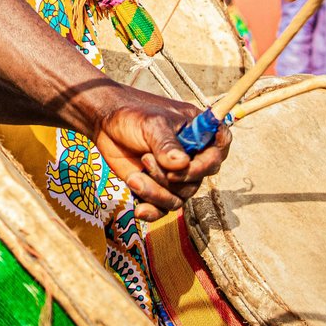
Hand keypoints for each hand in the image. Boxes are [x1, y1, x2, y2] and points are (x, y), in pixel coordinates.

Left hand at [89, 87, 230, 221]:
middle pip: (198, 179)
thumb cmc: (131, 115)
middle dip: (173, 178)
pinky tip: (139, 208)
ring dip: (157, 192)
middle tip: (146, 160)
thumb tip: (182, 165)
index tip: (188, 163)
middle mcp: (191, 155)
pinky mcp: (158, 187)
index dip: (210, 160)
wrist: (104, 125)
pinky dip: (152, 210)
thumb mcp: (150, 124)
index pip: (220, 148)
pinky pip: (164, 208)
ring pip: (180, 197)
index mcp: (197, 131)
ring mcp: (175, 173)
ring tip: (135, 177)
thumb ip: (166, 144)